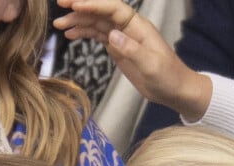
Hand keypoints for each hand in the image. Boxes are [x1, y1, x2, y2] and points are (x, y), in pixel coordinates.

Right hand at [54, 0, 211, 120]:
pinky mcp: (118, 49)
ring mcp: (122, 38)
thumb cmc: (168, 77)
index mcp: (138, 27)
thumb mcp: (151, 66)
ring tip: (59, 25)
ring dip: (78, 22)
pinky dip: (84, 33)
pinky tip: (71, 34)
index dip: (94, 4)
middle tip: (60, 6)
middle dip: (81, 8)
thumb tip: (112, 35)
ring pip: (97, 24)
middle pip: (101, 12)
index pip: (113, 9)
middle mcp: (128, 28)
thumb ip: (132, 49)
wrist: (174, 89)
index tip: (75, 4)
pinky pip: (98, 36)